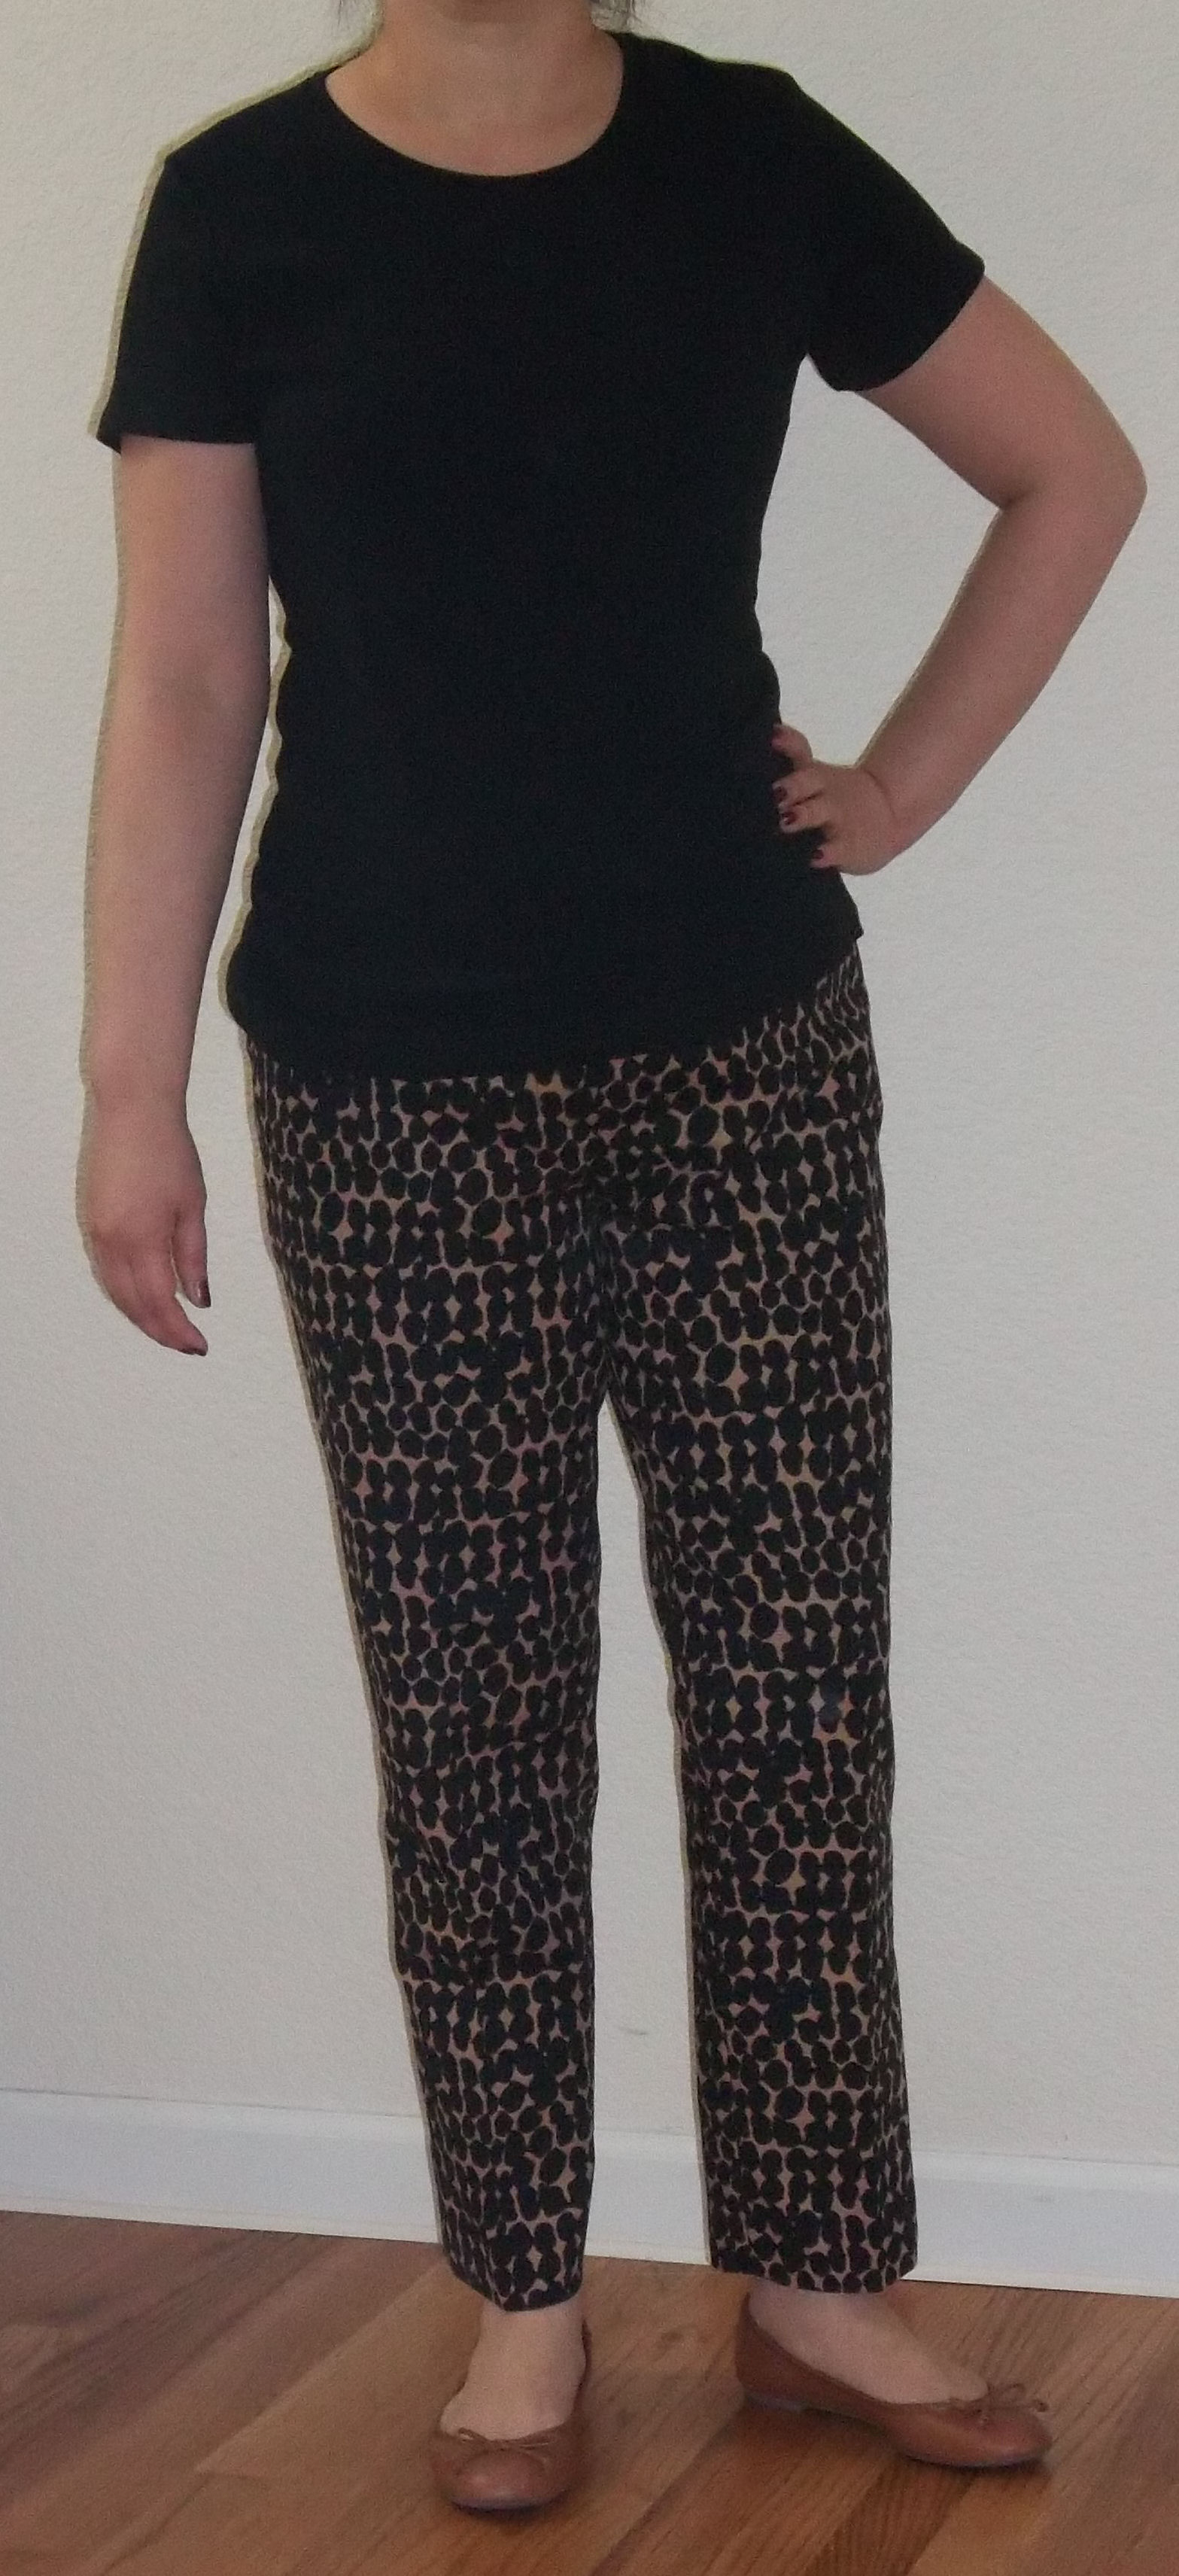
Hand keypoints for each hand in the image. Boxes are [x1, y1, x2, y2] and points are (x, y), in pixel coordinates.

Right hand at [78, 1096, 210, 1353]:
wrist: (131, 1112)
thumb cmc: (171, 1154)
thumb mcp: (193, 1206)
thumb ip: (193, 1257)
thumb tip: (199, 1299)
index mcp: (143, 1240)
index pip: (160, 1302)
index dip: (178, 1330)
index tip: (199, 1347)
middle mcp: (113, 1243)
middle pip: (133, 1303)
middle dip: (159, 1330)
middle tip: (186, 1344)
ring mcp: (96, 1232)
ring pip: (114, 1290)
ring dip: (139, 1314)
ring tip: (167, 1327)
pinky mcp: (90, 1221)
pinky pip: (105, 1270)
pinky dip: (124, 1292)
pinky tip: (143, 1296)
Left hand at [771, 722, 906, 875]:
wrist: (887, 814)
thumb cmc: (835, 795)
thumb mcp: (816, 772)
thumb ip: (795, 750)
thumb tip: (774, 730)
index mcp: (817, 781)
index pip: (804, 774)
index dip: (790, 780)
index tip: (774, 788)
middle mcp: (827, 800)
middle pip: (810, 793)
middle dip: (793, 795)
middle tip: (777, 804)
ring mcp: (839, 825)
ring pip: (821, 819)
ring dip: (805, 817)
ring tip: (788, 822)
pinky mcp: (849, 849)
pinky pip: (837, 853)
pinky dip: (827, 855)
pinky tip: (815, 857)